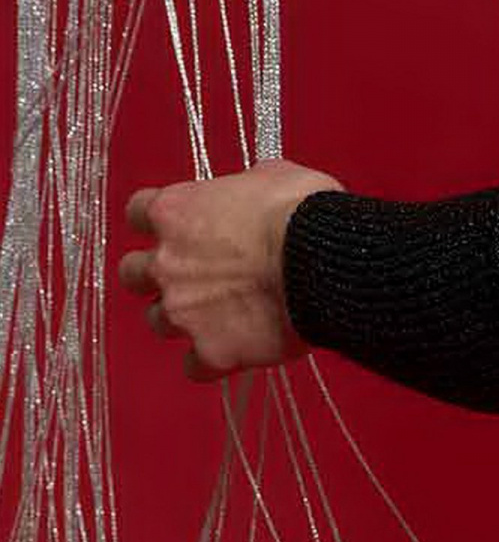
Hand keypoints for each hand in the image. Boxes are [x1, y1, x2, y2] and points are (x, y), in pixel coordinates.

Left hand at [115, 158, 345, 385]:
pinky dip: (210, 359)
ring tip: (220, 313)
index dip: (156, 218)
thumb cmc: (302, 213)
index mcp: (177, 212)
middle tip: (189, 273)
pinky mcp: (210, 351)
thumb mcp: (275, 175)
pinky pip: (194, 366)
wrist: (324, 263)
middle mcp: (166, 264)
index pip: (138, 211)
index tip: (176, 222)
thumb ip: (244, 188)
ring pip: (157, 322)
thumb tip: (250, 193)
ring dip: (182, 316)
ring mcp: (183, 312)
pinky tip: (234, 349)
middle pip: (132, 273)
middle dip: (154, 274)